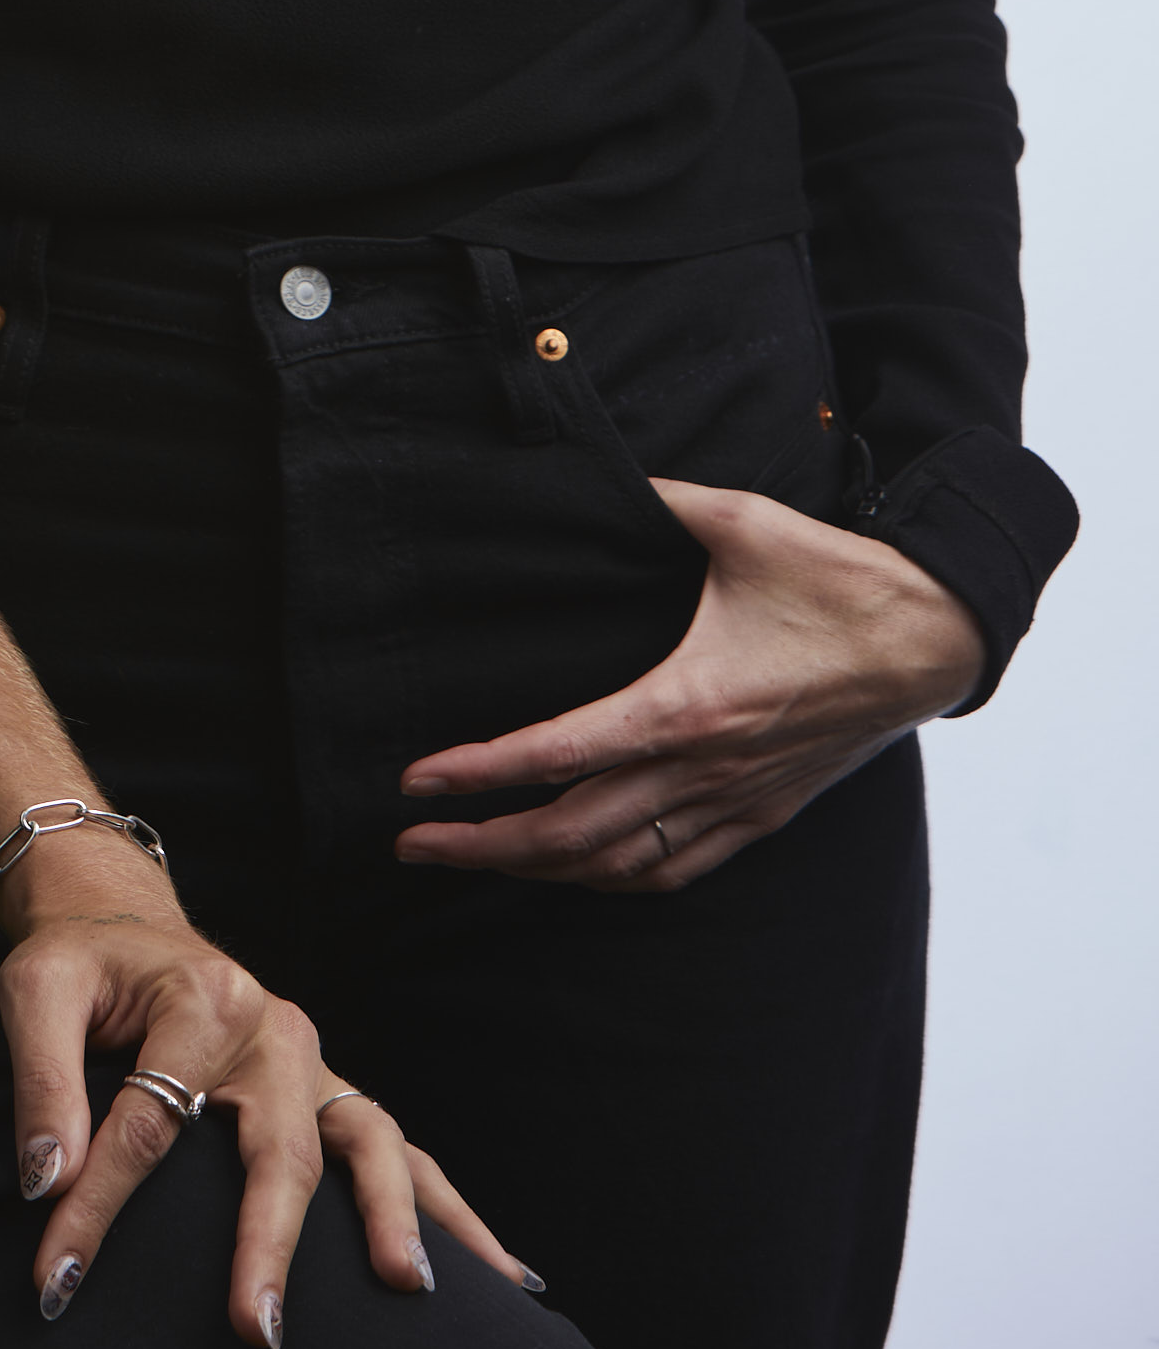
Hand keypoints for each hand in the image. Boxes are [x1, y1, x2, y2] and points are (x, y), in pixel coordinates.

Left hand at [0, 849, 535, 1348]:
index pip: (148, 1122)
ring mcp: (313, 1063)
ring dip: (389, 1217)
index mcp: (202, 997)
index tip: (55, 1279)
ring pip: (370, 1141)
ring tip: (406, 1289)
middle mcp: (274, 1028)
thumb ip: (41, 1081)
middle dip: (268, 1242)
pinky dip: (446, 1209)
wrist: (119, 923)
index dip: (96, 1208)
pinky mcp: (330, 1094)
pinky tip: (500, 1274)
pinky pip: (398, 1152)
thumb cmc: (77, 963)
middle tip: (256, 1328)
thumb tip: (47, 1181)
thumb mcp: (34, 991)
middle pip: (279, 1145)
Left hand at [395, 480, 984, 891]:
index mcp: (688, 704)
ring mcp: (738, 800)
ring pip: (621, 867)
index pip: (560, 754)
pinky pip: (677, 870)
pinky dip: (615, 880)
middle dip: (485, 845)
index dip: (481, 775)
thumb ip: (661, 496)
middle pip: (575, 834)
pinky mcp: (765, 813)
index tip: (419, 780)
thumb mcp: (742, 521)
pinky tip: (580, 871)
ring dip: (541, 872)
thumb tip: (602, 468)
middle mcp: (707, 769)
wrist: (935, 638)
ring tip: (477, 859)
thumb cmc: (840, 580)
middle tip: (413, 842)